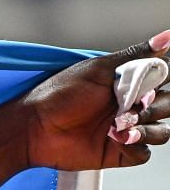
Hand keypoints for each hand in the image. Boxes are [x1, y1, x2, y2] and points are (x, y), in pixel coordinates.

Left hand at [20, 30, 169, 171]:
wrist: (33, 128)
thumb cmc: (59, 94)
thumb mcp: (99, 69)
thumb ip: (136, 56)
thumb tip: (168, 35)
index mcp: (130, 83)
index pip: (164, 79)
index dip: (162, 80)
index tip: (147, 82)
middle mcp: (132, 106)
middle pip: (168, 105)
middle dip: (155, 106)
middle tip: (132, 107)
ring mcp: (127, 130)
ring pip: (162, 132)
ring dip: (148, 127)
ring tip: (120, 126)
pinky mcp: (118, 152)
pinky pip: (143, 154)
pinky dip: (137, 146)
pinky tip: (118, 139)